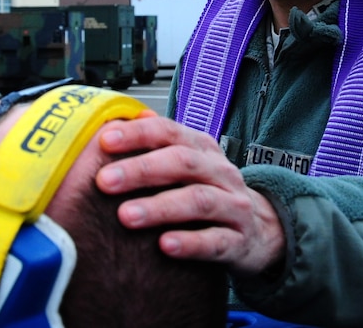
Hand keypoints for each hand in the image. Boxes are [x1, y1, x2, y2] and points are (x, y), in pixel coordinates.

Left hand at [95, 116, 284, 275]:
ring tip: (126, 216)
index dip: (137, 134)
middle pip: (182, 163)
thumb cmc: (210, 191)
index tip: (104, 141)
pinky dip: (190, 243)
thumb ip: (155, 142)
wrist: (258, 229)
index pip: (169, 132)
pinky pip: (215, 241)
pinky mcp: (238, 242)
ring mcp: (233, 206)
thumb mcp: (187, 162)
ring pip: (199, 201)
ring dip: (160, 207)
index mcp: (202, 149)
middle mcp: (220, 172)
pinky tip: (165, 246)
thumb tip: (118, 117)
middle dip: (141, 170)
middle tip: (105, 181)